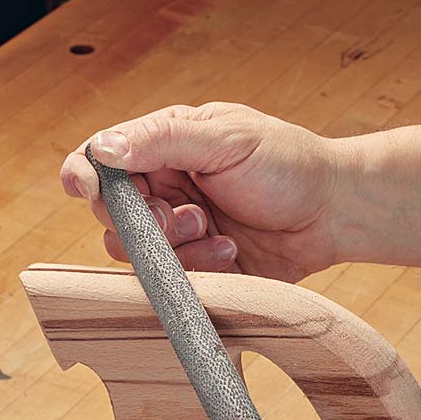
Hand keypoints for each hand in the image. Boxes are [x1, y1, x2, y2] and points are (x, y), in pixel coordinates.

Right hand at [60, 102, 349, 282]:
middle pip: (112, 214)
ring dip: (173, 248)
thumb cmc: (287, 163)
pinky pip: (173, 280)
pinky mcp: (200, 267)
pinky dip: (198, 270)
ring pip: (138, 254)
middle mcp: (165, 188)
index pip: (101, 160)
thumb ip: (163, 140)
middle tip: (177, 218)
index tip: (87, 190)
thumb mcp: (226, 139)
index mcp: (164, 146)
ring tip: (216, 233)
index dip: (85, 176)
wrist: (335, 212)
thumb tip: (103, 150)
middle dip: (140, 222)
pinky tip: (232, 253)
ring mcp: (180, 231)